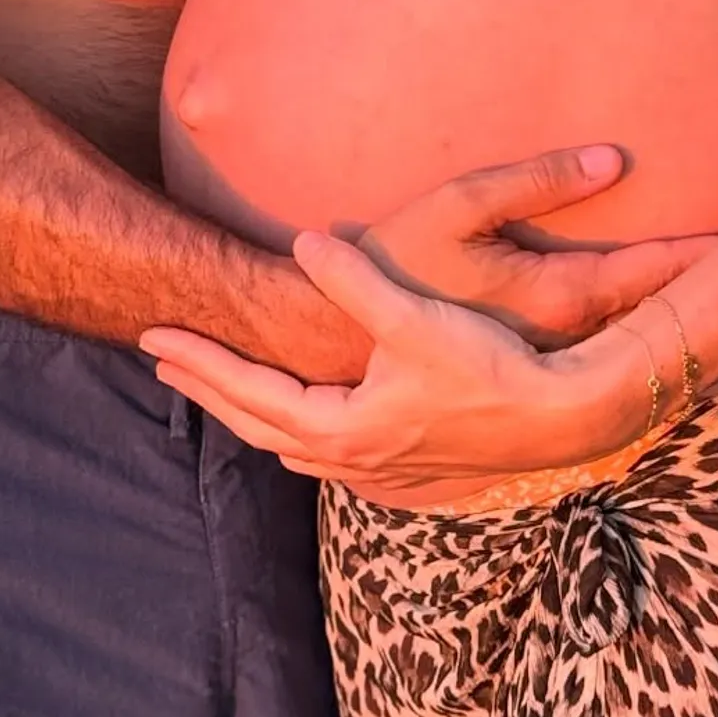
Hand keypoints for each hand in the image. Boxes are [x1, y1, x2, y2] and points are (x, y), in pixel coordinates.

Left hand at [143, 230, 649, 501]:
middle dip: (210, 388)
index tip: (155, 337)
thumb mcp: (412, 319)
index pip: (248, 393)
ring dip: (255, 415)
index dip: (200, 362)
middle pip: (258, 424)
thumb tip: (303, 244)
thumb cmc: (488, 365)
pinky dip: (303, 434)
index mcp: (341, 425)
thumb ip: (353, 281)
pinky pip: (334, 457)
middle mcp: (352, 458)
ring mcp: (381, 472)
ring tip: (225, 392)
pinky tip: (311, 428)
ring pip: (295, 447)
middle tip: (165, 358)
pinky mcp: (411, 472)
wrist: (561, 416)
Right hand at [359, 144, 717, 347]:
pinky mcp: (536, 379)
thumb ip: (533, 180)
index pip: (650, 274)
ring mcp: (554, 368)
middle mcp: (568, 343)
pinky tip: (669, 343)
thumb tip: (612, 160)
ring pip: (637, 348)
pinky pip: (608, 365)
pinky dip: (644, 350)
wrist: (348, 340)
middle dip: (710, 299)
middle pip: (658, 320)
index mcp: (556, 298)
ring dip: (682, 328)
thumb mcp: (459, 205)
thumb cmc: (401, 261)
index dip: (700, 256)